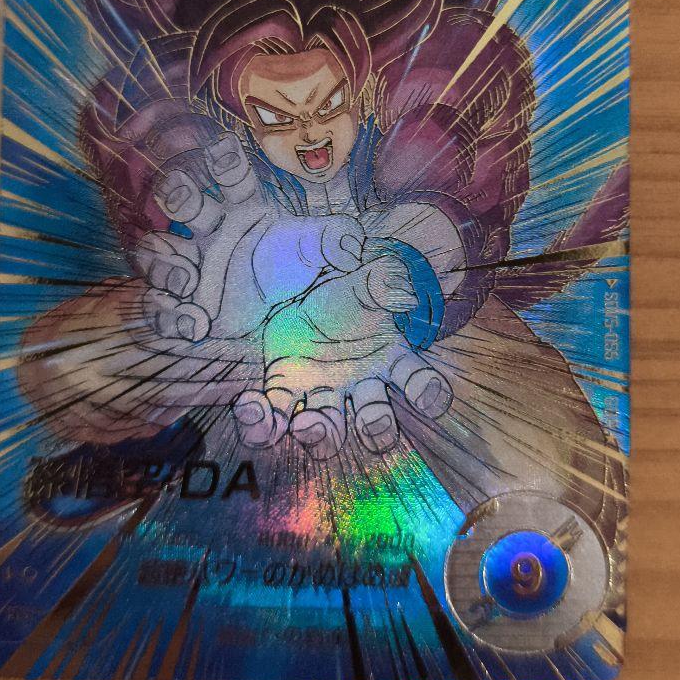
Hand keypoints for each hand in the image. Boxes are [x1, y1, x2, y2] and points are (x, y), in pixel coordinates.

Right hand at [133, 133, 364, 344]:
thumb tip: (350, 242)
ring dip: (163, 263)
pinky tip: (194, 324)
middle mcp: (216, 236)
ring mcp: (196, 272)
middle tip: (178, 192)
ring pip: (157, 253)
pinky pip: (159, 306)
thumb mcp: (333, 265)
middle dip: (178, 194)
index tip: (223, 149)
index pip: (234, 179)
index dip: (226, 162)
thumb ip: (338, 248)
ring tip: (187, 283)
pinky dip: (168, 315)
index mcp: (250, 213)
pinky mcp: (187, 311)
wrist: (313, 338)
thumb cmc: (321, 289)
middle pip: (186, 204)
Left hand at [232, 251, 453, 458]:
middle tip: (369, 420)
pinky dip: (263, 424)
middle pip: (376, 421)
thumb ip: (356, 253)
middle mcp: (356, 374)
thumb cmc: (309, 253)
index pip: (417, 378)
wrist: (262, 257)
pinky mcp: (281, 384)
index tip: (430, 400)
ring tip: (304, 422)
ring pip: (329, 432)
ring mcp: (318, 384)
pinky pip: (275, 418)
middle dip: (374, 429)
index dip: (429, 393)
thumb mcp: (327, 242)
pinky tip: (250, 406)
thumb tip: (399, 291)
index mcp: (384, 345)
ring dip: (320, 437)